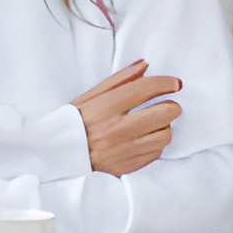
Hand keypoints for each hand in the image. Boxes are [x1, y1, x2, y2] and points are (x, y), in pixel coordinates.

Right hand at [70, 60, 181, 176]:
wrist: (57, 155)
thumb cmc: (73, 122)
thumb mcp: (90, 96)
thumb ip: (119, 80)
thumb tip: (144, 65)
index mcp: (105, 107)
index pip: (145, 89)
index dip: (166, 83)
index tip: (175, 84)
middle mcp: (116, 129)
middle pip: (164, 112)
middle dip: (170, 105)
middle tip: (166, 104)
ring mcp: (123, 151)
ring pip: (165, 135)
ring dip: (164, 127)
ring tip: (154, 124)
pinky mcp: (127, 167)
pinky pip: (157, 153)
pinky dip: (155, 144)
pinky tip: (144, 139)